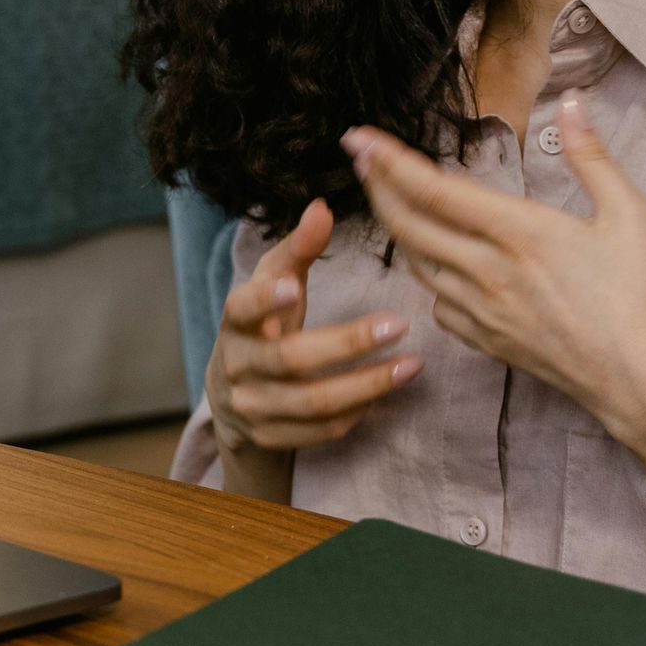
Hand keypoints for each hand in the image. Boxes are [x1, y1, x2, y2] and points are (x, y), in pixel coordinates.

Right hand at [204, 197, 421, 496]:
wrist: (233, 397)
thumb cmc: (264, 324)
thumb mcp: (274, 283)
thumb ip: (299, 248)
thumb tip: (322, 207)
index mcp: (236, 321)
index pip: (242, 308)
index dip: (265, 300)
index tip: (294, 286)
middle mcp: (238, 366)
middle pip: (291, 359)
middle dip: (347, 343)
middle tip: (398, 324)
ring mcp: (252, 407)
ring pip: (312, 402)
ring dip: (367, 385)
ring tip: (412, 364)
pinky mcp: (271, 438)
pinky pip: (320, 431)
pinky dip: (356, 413)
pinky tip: (386, 394)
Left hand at [341, 94, 645, 453]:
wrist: (639, 380)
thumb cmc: (640, 296)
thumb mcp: (629, 215)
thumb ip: (592, 155)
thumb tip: (571, 103)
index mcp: (520, 232)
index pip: (435, 190)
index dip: (390, 161)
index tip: (360, 139)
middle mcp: (489, 271)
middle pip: (408, 225)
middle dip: (377, 187)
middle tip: (359, 160)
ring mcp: (483, 311)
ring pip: (418, 264)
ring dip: (397, 229)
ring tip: (390, 202)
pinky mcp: (487, 341)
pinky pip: (438, 305)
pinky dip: (428, 278)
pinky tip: (435, 264)